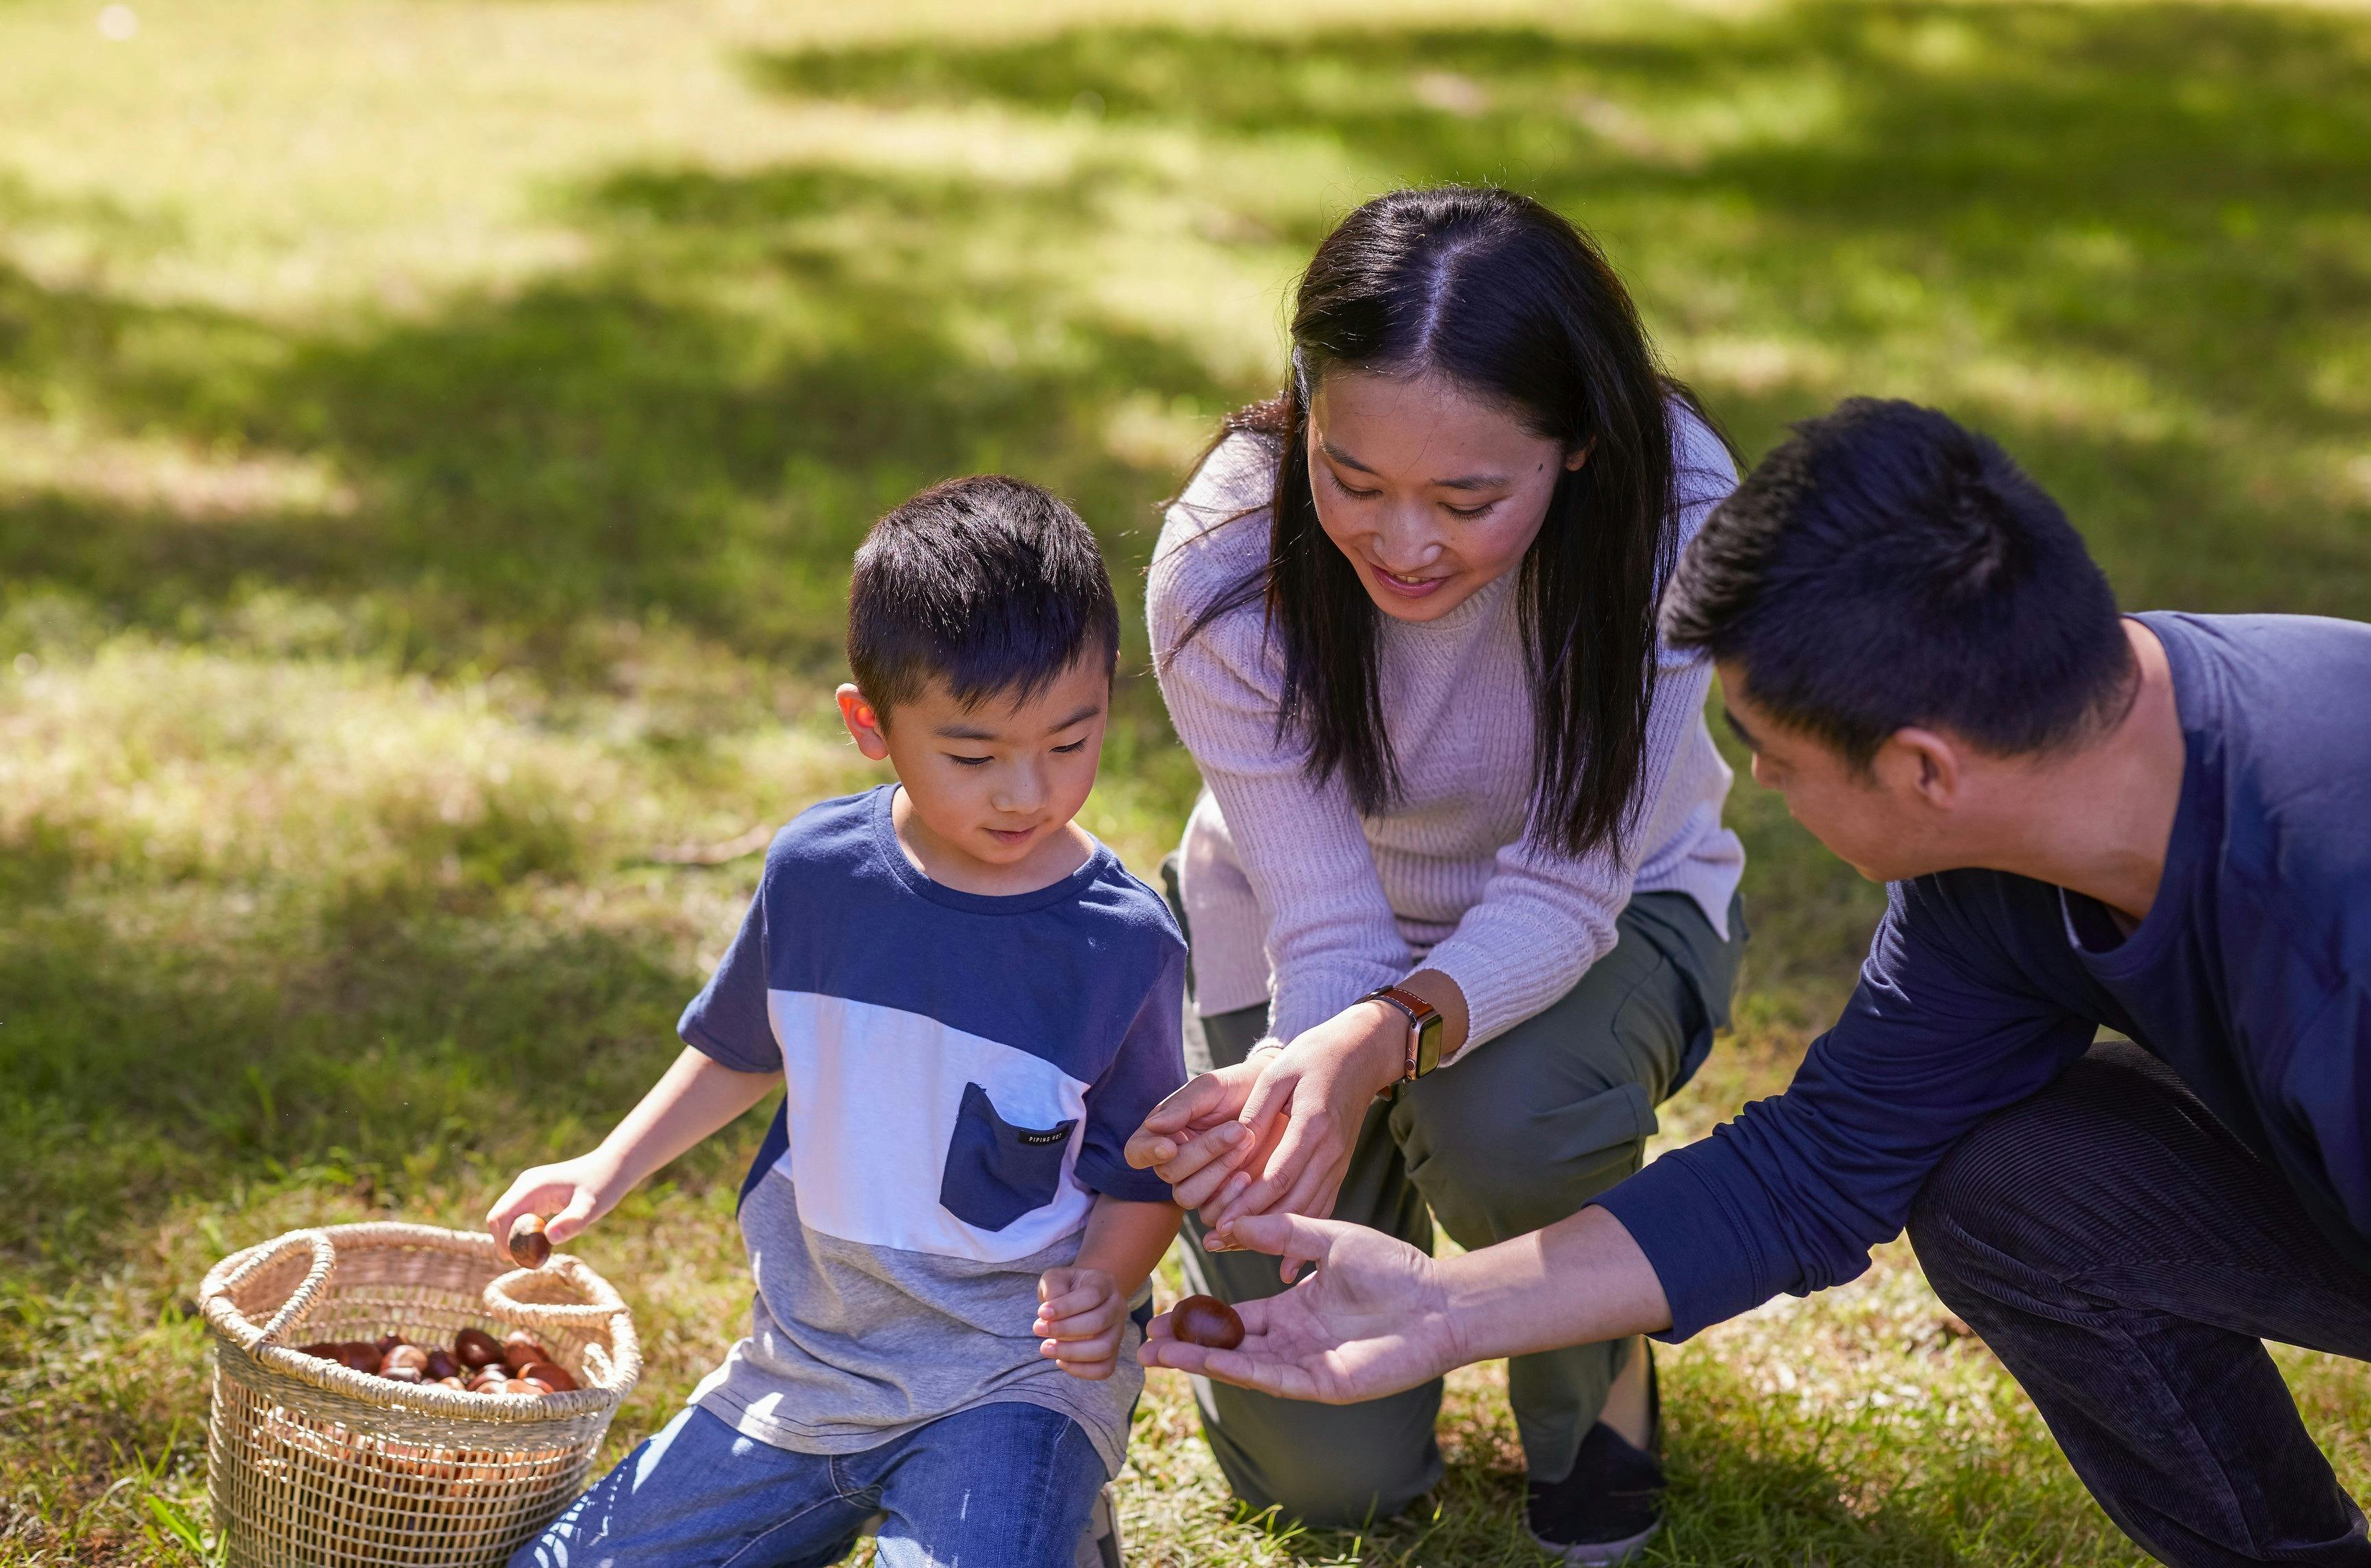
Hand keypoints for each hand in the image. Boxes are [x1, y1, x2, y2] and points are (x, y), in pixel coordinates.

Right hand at [485, 1153, 624, 1252]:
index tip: (518, 1260)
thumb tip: (550, 1238)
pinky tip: (542, 1243)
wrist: (612, 1168)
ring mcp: (527, 1189)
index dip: (502, 1241)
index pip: (501, 1216)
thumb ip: (573, 1222)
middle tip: (526, 1262)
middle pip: (498, 1218)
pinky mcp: (533, 1196)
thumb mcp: (592, 1207)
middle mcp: (525, 1185)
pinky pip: (518, 1217)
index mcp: (532, 1186)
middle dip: (506, 1242)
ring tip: (535, 1255)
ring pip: (506, 1219)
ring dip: (513, 1238)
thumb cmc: (603, 1185)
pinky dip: (523, 1232)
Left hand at [1034, 1266, 1124, 1379]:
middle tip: (1038, 1329)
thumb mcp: (1056, 1278)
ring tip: (1045, 1348)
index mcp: (1105, 1283)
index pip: (1091, 1295)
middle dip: (1064, 1329)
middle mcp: (1117, 1307)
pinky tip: (1060, 1361)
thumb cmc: (1065, 1287)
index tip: (1041, 1313)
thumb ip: (1053, 1289)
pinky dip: (1082, 1370)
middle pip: (1098, 1322)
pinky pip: (1105, 1368)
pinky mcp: (1113, 1353)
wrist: (1078, 1297)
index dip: (1066, 1306)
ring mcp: (1118, 1331)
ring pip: (1105, 1348)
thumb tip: (1049, 1315)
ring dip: (1072, 1352)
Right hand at [1124, 1063, 1262, 1211]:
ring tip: (1247, 1143)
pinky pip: (1212, 1214)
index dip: (1147, 1153)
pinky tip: (1247, 1176)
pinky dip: (1229, 1198)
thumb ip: (1183, 1106)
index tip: (1169, 1147)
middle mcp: (1174, 1162)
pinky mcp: (1221, 1200)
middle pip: (1169, 1173)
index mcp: (1162, 1133)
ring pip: (1188, 1196)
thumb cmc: (1237, 1089)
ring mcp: (1197, 1184)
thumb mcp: (1212, 1088)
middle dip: (1203, 1151)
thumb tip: (1152, 1125)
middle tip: (1239, 1129)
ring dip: (1217, 1172)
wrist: (1278, 1102)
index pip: (1137, 1152)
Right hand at [1138, 1213, 1461, 1403]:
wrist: (1439, 1300)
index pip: (1236, 1318)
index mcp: (1295, 1309)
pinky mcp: (1323, 1384)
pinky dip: (1235, 1369)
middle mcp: (1295, 1341)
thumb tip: (1227, 1225)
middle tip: (1145, 1341)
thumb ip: (1279, 1231)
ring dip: (1199, 1360)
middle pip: (1229, 1346)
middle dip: (1186, 1345)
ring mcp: (1306, 1365)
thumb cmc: (1394, 1269)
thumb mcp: (1327, 1239)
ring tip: (1157, 1354)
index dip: (1199, 1317)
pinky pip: (1271, 1377)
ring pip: (1241, 1365)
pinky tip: (1205, 1360)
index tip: (1163, 1313)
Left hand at [1204, 1005, 1404, 1279]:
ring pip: (1309, 1210)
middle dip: (1257, 1227)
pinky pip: (1322, 1206)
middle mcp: (1331, 1150)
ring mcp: (1340, 1161)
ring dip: (1277, 1235)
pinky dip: (1302, 1229)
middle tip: (1221, 1243)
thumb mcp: (1278, 1074)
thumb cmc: (1314, 1057)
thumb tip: (1233, 1148)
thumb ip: (1255, 1113)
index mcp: (1313, 1124)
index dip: (1250, 1204)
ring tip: (1239, 1247)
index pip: (1279, 1176)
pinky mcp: (1341, 1166)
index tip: (1222, 1223)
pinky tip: (1284, 1255)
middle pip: (1294, 1202)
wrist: (1361, 1053)